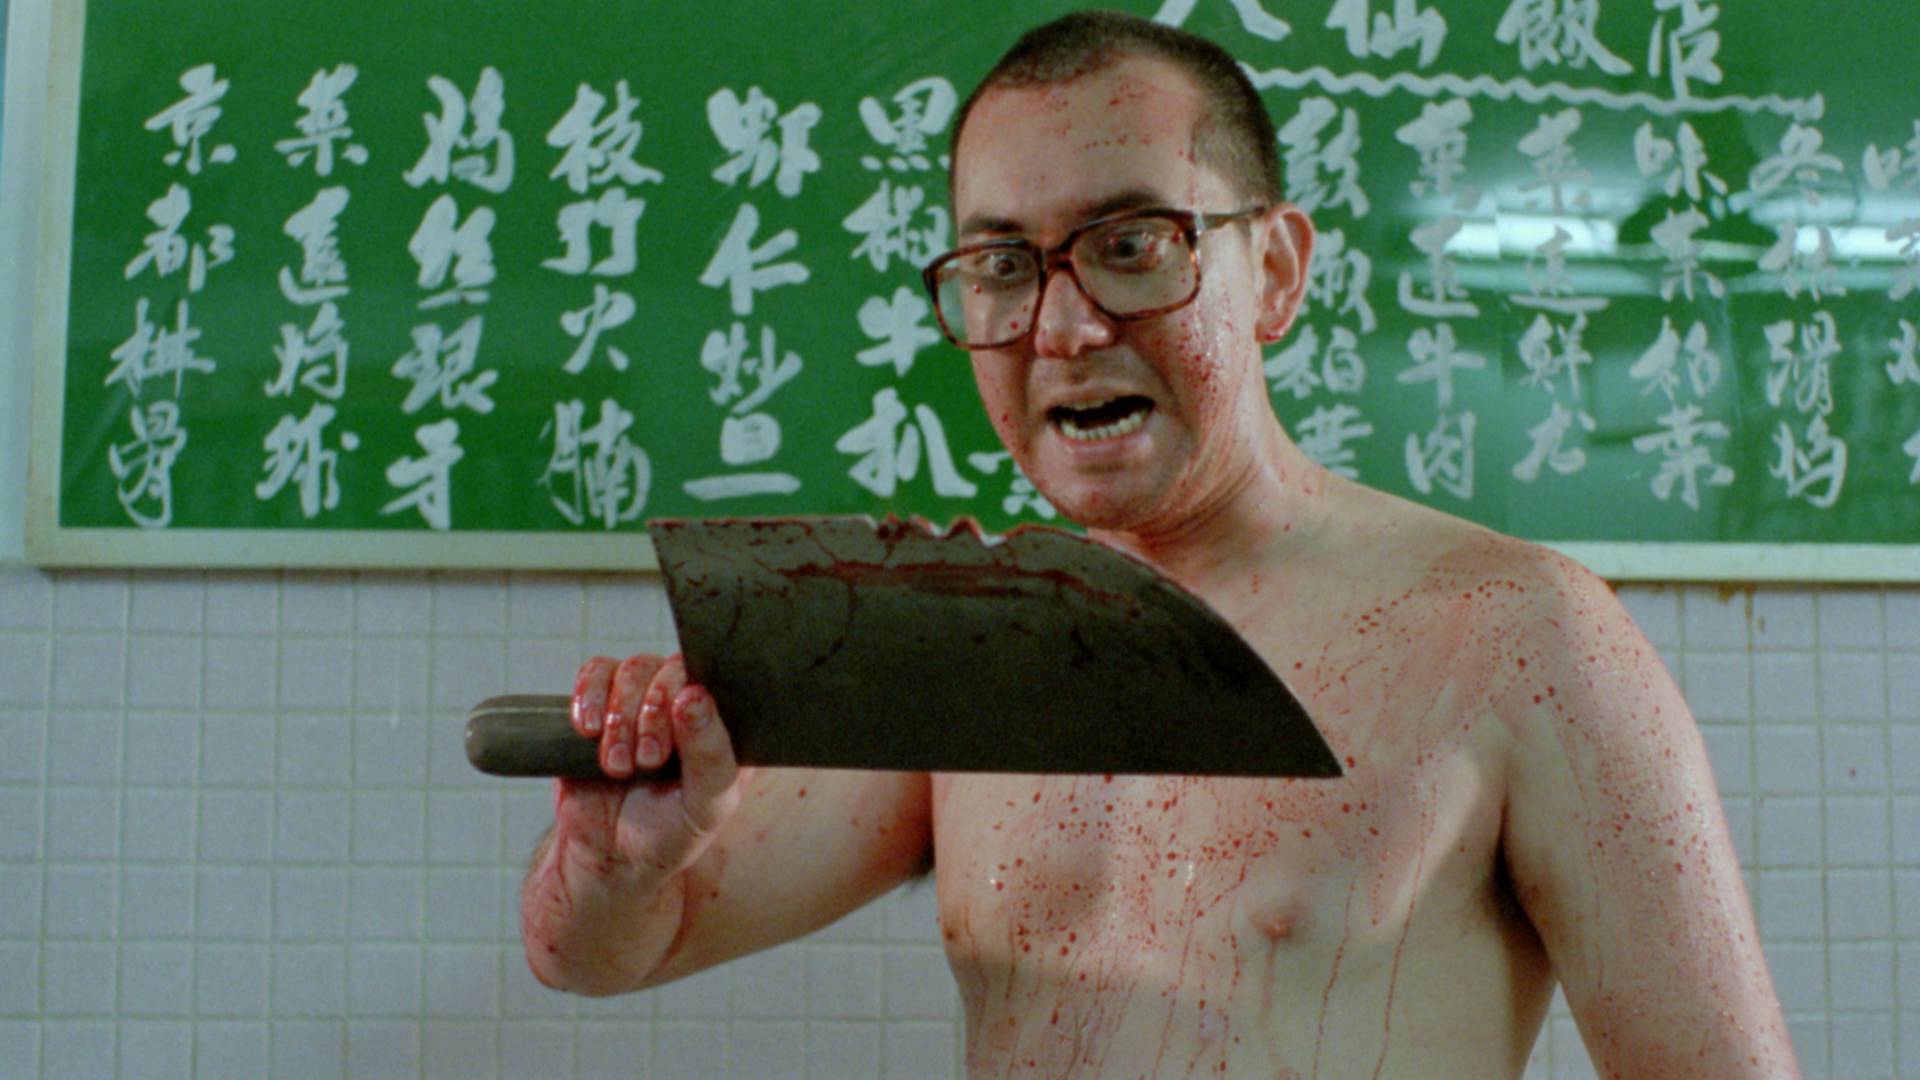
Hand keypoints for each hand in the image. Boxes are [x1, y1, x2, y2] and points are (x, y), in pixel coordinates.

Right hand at [551, 654, 745, 887]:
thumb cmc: (670, 833)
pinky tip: (589, 731)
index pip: (716, 680)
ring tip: (618, 765)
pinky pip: (594, 672)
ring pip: (632, 669)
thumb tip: (695, 696)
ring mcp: (642, 699)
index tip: (670, 739)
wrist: (612, 856)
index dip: (688, 699)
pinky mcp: (602, 703)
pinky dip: (589, 698)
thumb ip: (711, 755)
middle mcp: (686, 703)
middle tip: (646, 761)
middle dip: (651, 716)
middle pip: (669, 669)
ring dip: (620, 717)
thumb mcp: (705, 807)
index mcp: (722, 724)